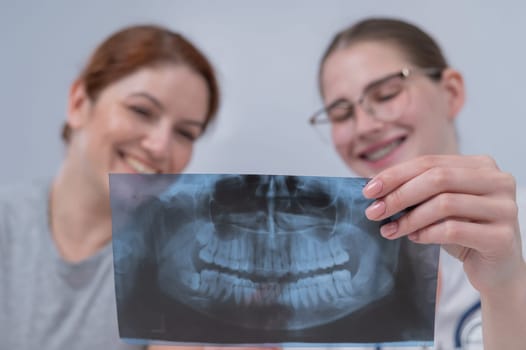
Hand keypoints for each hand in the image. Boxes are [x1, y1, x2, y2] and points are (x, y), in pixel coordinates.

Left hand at [361, 154, 523, 294]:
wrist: (496, 269)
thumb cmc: (464, 232)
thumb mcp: (439, 206)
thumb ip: (417, 191)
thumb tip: (374, 188)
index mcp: (481, 165)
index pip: (430, 162)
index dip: (396, 175)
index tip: (369, 191)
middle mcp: (498, 181)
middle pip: (437, 179)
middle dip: (399, 195)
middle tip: (373, 212)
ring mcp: (505, 208)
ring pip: (444, 204)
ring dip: (409, 218)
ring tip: (389, 230)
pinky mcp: (502, 237)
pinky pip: (454, 230)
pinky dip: (427, 234)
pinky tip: (413, 238)